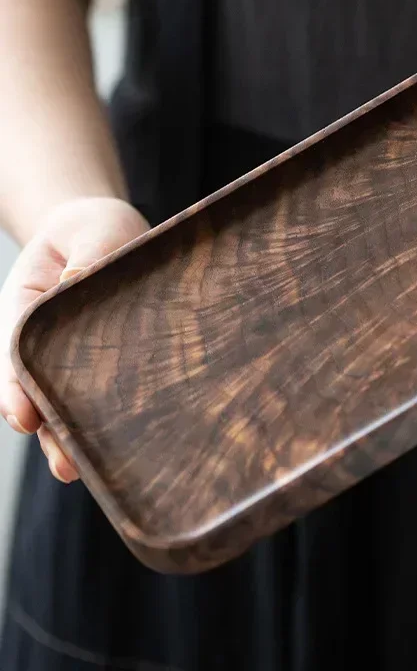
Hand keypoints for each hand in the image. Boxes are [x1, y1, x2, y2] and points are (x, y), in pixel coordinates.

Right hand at [0, 197, 148, 481]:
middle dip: (49, 428)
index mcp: (28, 305)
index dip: (16, 387)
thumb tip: (79, 278)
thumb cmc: (94, 228)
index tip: (22, 416)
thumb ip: (88, 252)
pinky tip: (117, 450)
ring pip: (65, 400)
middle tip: (65, 464)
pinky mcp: (105, 363)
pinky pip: (100, 393)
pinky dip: (104, 418)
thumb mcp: (91, 229)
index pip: (16, 351)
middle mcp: (44, 339)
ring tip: (80, 471)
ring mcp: (71, 355)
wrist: (106, 232)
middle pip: (38, 389)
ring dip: (71, 435)